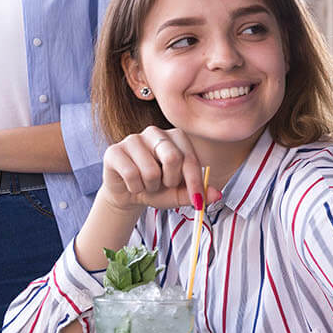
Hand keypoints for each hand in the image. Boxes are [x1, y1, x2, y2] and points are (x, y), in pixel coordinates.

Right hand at [99, 127, 221, 212]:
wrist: (129, 194)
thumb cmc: (157, 188)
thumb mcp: (179, 193)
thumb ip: (198, 193)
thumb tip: (217, 195)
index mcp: (175, 137)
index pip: (189, 157)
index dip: (195, 182)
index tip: (198, 200)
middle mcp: (155, 132)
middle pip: (172, 157)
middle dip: (170, 181)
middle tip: (164, 185)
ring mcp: (133, 139)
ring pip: (150, 170)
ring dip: (151, 187)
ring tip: (147, 184)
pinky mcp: (114, 150)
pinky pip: (131, 174)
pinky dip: (135, 187)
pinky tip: (133, 184)